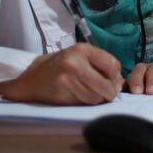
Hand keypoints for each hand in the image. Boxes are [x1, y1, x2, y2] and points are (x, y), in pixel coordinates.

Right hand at [0, 44, 121, 104]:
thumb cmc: (61, 67)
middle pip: (106, 86)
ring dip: (96, 99)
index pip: (113, 65)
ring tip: (88, 93)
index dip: (115, 77)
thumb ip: (101, 66)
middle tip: (105, 93)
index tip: (110, 80)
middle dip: (108, 93)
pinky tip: (78, 96)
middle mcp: (75, 62)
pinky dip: (85, 103)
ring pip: (96, 97)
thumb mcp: (80, 57)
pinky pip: (84, 103)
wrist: (32, 78)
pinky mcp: (62, 93)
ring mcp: (68, 78)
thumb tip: (120, 83)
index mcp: (83, 49)